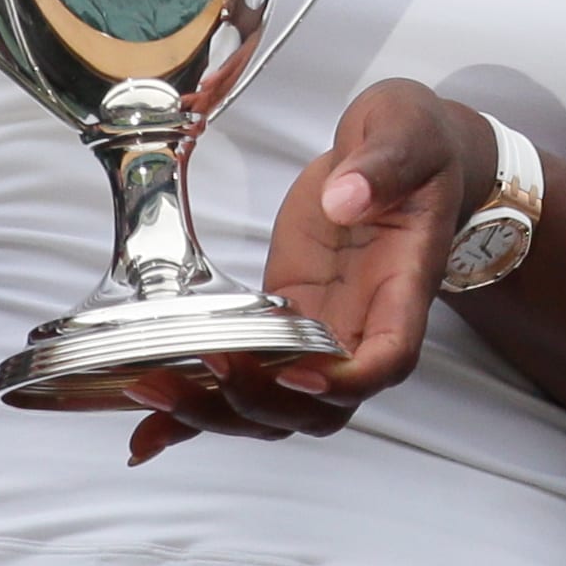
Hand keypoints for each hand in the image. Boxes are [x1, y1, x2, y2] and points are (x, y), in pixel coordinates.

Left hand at [123, 80, 489, 465]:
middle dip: (261, 401)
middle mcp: (362, 325)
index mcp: (402, 288)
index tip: (293, 369)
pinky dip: (196, 413)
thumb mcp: (408, 132)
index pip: (387, 360)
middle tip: (209, 362)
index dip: (342, 381)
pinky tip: (149, 433)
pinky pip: (244, 378)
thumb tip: (346, 198)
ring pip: (277, 407)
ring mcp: (318, 329)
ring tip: (155, 389)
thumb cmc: (417, 146)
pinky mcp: (280, 320)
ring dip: (217, 412)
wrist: (399, 150)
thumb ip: (383, 165)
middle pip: (321, 407)